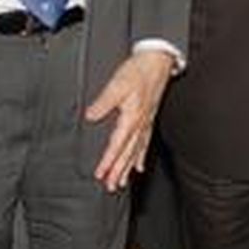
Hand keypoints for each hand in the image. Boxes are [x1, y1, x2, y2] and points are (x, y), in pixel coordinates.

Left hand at [84, 50, 174, 192]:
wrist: (157, 62)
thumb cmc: (138, 71)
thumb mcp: (117, 84)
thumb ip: (104, 102)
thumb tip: (91, 115)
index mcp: (131, 117)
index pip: (117, 145)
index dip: (108, 161)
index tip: (101, 174)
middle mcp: (139, 124)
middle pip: (127, 153)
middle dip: (119, 171)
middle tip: (111, 187)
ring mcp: (145, 123)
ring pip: (136, 151)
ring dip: (128, 168)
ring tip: (122, 182)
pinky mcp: (148, 119)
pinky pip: (144, 143)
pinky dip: (140, 156)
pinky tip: (139, 165)